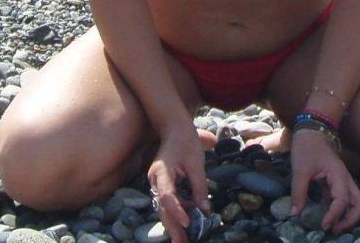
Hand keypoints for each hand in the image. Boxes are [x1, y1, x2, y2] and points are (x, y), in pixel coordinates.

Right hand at [147, 124, 210, 242]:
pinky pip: (168, 202)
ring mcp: (156, 182)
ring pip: (164, 208)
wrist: (174, 127)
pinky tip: (187, 223)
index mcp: (162, 171)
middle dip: (173, 228)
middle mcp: (155, 180)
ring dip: (174, 223)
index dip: (177, 211)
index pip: (167, 196)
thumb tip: (205, 211)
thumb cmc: (186, 141)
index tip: (188, 223)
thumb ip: (200, 187)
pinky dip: (177, 212)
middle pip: (162, 207)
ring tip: (184, 241)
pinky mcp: (161, 184)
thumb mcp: (197, 162)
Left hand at [290, 130, 359, 233]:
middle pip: (359, 204)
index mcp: (339, 175)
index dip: (334, 215)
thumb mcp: (300, 169)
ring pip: (353, 201)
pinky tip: (322, 213)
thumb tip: (295, 214)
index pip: (342, 201)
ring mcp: (341, 179)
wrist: (310, 128)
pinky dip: (335, 208)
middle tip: (334, 230)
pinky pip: (340, 197)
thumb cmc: (307, 146)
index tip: (323, 225)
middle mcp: (345, 179)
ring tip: (330, 226)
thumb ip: (299, 192)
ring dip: (346, 215)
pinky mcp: (334, 180)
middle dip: (350, 220)